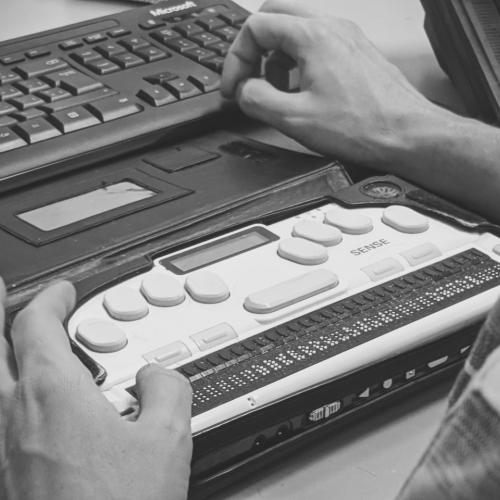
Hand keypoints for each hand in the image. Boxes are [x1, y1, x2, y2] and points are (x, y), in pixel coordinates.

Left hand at [0, 279, 191, 499]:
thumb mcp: (167, 439)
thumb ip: (167, 389)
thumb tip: (156, 376)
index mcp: (51, 394)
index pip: (36, 324)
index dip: (50, 298)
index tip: (64, 291)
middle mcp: (11, 417)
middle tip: (1, 291)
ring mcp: (0, 448)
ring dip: (1, 353)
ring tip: (12, 342)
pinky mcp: (4, 476)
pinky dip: (8, 394)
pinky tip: (28, 406)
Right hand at [221, 0, 442, 166]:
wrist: (407, 134)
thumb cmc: (363, 127)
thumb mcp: (295, 120)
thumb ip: (257, 100)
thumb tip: (244, 91)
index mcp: (313, 36)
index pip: (255, 27)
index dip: (236, 59)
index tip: (235, 87)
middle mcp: (331, 27)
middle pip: (275, 15)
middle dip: (254, 48)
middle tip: (249, 78)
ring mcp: (346, 37)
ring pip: (296, 28)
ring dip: (276, 54)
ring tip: (277, 90)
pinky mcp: (356, 52)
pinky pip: (317, 43)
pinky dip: (299, 60)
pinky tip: (302, 91)